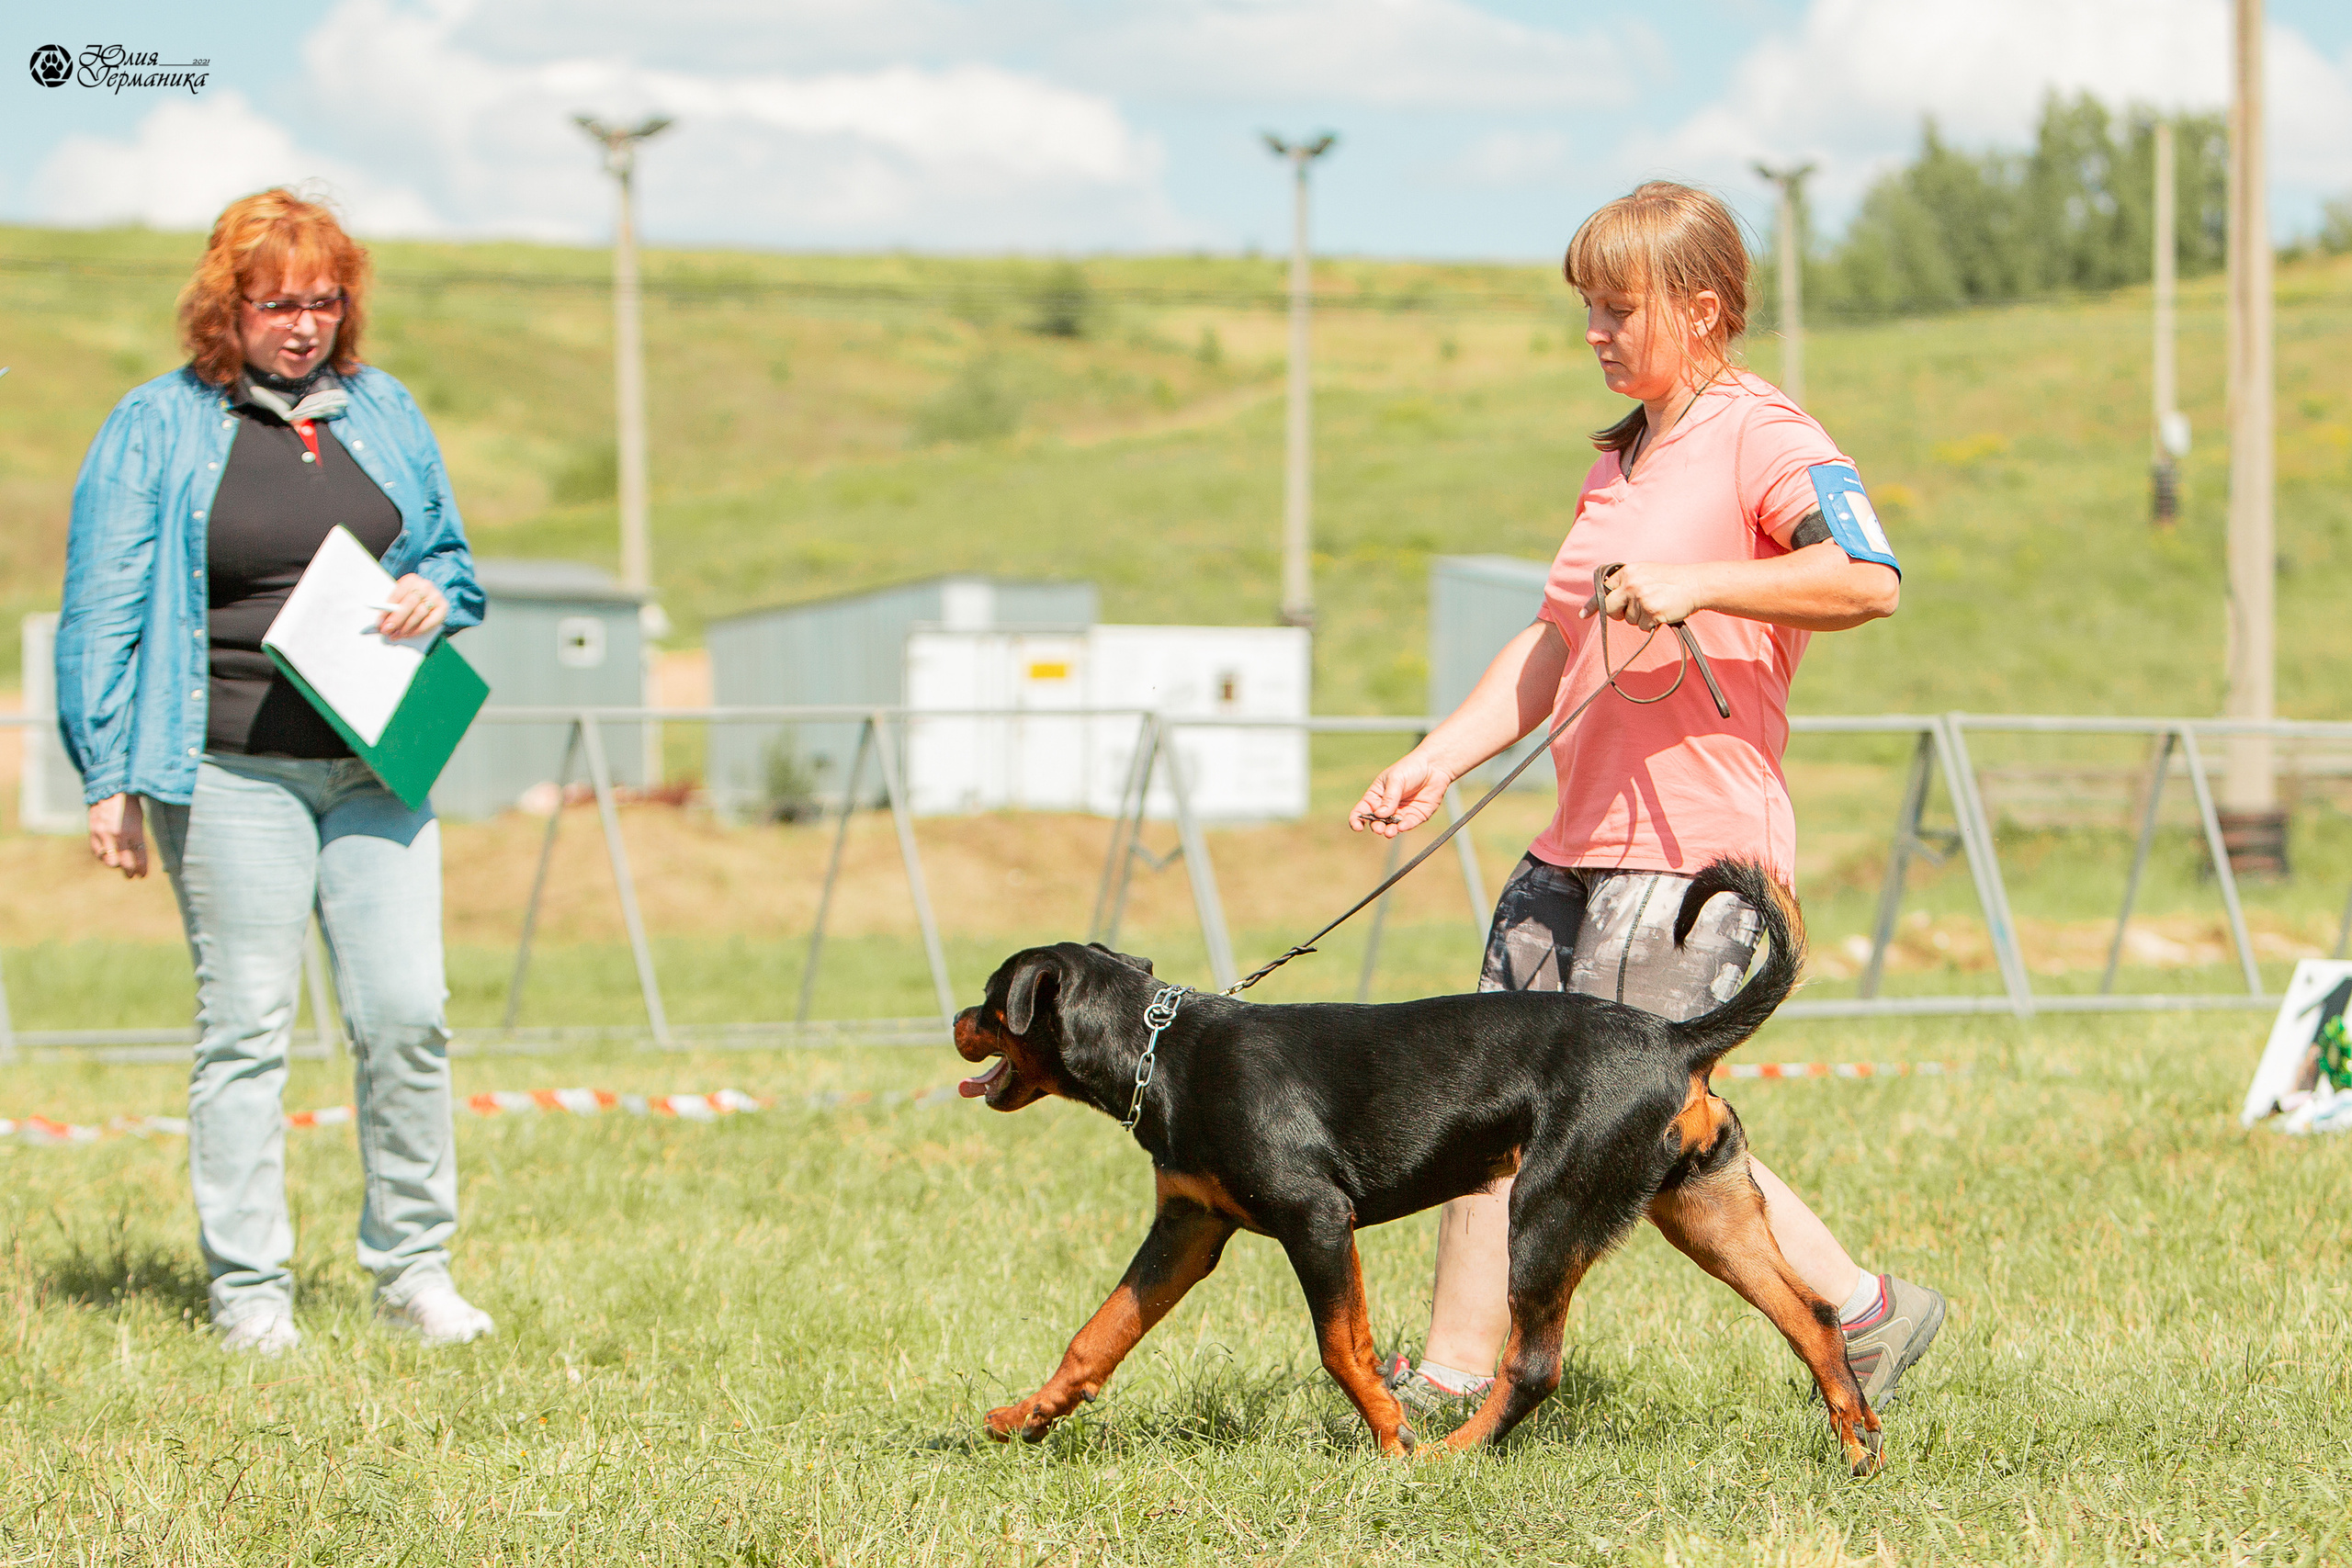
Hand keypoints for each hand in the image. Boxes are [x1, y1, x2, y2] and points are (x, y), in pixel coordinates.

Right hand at [88, 794, 147, 879]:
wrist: (109, 789)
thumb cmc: (129, 804)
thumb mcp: (139, 820)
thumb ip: (138, 837)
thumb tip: (139, 855)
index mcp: (133, 830)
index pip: (139, 856)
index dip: (142, 868)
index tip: (143, 875)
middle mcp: (117, 835)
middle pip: (124, 863)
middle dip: (129, 871)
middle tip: (132, 875)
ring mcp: (103, 834)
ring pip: (109, 861)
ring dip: (115, 866)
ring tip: (121, 867)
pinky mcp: (92, 832)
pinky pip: (97, 852)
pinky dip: (103, 858)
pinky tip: (108, 858)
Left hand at [377, 574, 447, 639]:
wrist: (429, 598)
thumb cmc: (410, 599)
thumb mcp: (400, 597)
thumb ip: (392, 606)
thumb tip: (382, 622)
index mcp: (411, 580)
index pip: (396, 594)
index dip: (387, 610)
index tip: (380, 622)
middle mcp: (425, 586)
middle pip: (409, 604)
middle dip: (397, 619)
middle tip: (387, 630)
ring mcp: (435, 596)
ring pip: (419, 613)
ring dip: (406, 626)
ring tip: (397, 634)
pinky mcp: (443, 607)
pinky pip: (431, 621)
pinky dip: (419, 629)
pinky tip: (410, 634)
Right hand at [1349, 754, 1454, 838]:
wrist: (1434, 766)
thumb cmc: (1410, 768)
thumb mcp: (1396, 779)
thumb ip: (1389, 798)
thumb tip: (1380, 815)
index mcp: (1376, 796)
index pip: (1362, 810)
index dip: (1357, 820)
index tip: (1358, 826)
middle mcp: (1386, 807)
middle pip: (1376, 822)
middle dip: (1376, 827)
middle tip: (1379, 828)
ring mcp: (1401, 813)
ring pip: (1391, 827)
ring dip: (1389, 831)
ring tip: (1390, 832)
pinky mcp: (1416, 816)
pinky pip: (1408, 825)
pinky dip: (1404, 827)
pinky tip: (1402, 826)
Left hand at [1582, 562, 1706, 631]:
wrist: (1696, 584)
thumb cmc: (1671, 579)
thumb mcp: (1645, 572)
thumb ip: (1627, 582)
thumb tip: (1608, 601)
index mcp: (1627, 572)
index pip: (1603, 590)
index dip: (1595, 604)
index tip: (1584, 614)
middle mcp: (1630, 584)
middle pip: (1610, 609)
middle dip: (1617, 614)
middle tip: (1633, 610)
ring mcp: (1640, 598)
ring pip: (1628, 620)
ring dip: (1641, 618)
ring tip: (1657, 604)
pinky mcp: (1651, 612)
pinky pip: (1643, 626)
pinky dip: (1652, 624)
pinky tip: (1662, 612)